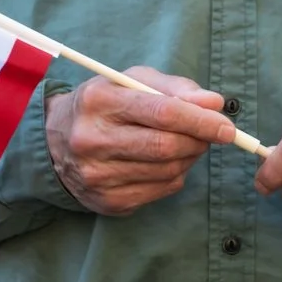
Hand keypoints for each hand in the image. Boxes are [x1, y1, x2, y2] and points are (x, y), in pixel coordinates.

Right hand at [45, 67, 236, 216]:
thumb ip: (175, 88)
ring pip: (166, 170)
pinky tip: (167, 162)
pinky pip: (160, 190)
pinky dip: (175, 175)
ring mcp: (97, 175)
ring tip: (188, 144)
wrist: (54, 141)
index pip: (162, 112)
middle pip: (165, 146)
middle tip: (212, 134)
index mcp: (99, 101)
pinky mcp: (106, 200)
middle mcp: (92, 139)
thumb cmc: (104, 104)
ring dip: (190, 157)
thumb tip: (215, 104)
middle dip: (199, 140)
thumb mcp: (132, 81)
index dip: (201, 120)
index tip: (227, 126)